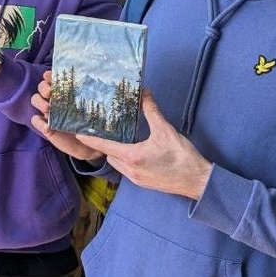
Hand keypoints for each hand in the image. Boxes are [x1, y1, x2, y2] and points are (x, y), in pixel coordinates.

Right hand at [30, 70, 106, 162]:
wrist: (89, 146)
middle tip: (50, 92)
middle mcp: (55, 100)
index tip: (50, 76)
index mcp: (65, 93)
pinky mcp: (45, 127)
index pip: (53, 79)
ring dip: (39, 102)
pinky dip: (39, 122)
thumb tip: (97, 89)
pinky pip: (35, 120)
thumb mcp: (94, 111)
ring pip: (35, 99)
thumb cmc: (92, 125)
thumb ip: (93, 101)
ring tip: (48, 108)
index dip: (49, 75)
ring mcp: (49, 113)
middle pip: (41, 87)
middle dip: (43, 87)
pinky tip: (47, 126)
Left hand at [75, 88, 213, 200]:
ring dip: (116, 153)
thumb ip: (151, 111)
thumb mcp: (166, 131)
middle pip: (109, 155)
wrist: (198, 181)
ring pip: (117, 164)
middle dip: (105, 144)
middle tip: (102, 130)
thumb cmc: (182, 157)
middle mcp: (130, 170)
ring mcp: (136, 179)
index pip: (104, 146)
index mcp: (132, 156)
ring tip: (118, 139)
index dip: (90, 139)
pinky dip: (125, 160)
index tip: (77, 133)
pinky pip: (126, 170)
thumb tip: (144, 93)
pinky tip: (133, 152)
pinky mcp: (143, 183)